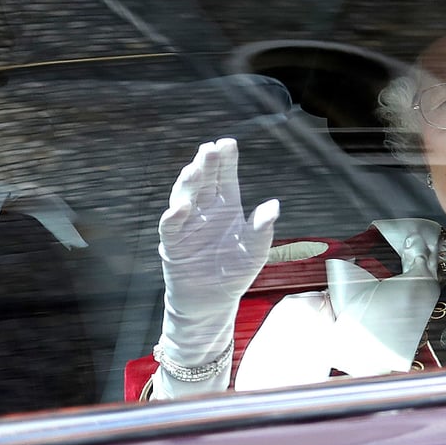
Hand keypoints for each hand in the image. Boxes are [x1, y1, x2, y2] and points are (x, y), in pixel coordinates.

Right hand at [155, 138, 278, 390]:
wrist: (213, 302)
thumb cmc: (235, 272)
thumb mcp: (255, 251)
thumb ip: (262, 228)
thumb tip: (273, 205)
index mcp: (227, 207)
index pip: (225, 178)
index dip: (226, 161)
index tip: (228, 142)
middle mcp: (205, 211)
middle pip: (204, 182)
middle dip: (206, 164)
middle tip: (210, 149)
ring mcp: (188, 226)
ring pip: (185, 197)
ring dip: (189, 183)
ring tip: (194, 169)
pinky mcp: (174, 245)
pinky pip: (171, 228)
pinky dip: (174, 218)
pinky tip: (181, 208)